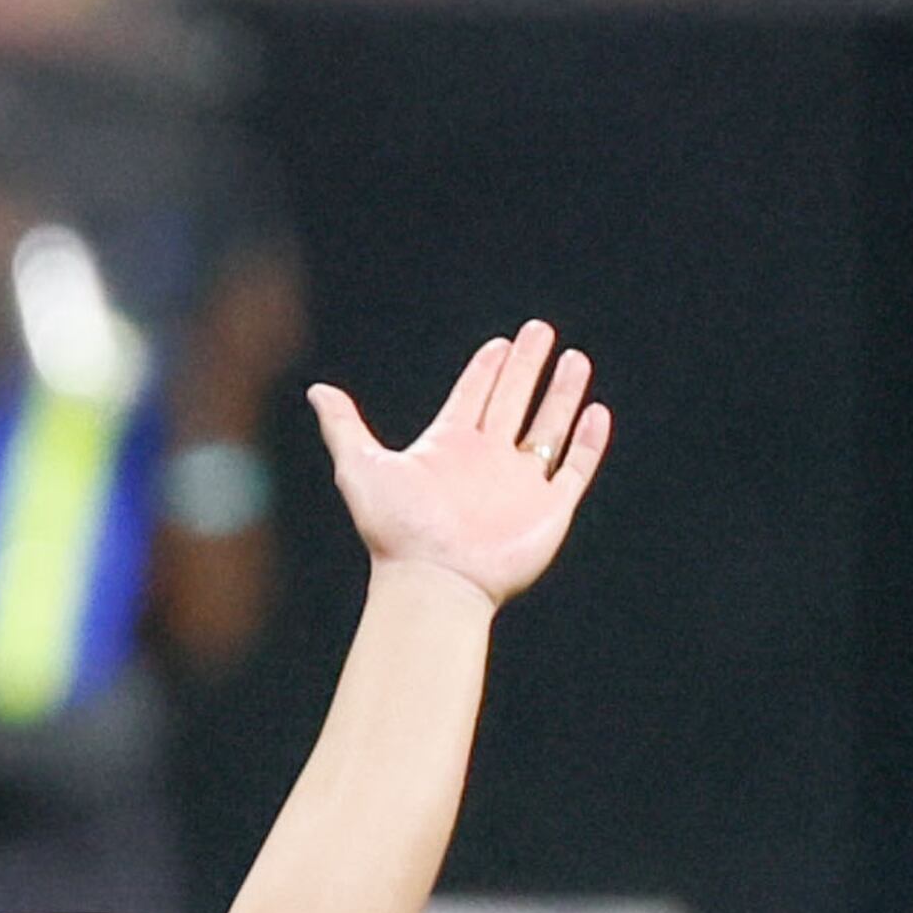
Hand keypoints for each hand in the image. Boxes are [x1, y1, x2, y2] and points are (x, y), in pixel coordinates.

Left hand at [309, 321, 610, 607]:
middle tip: (540, 331)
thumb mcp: (360, 467)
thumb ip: (344, 426)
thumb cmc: (394, 529)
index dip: (486, 370)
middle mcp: (485, 462)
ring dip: (561, 394)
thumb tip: (316, 390)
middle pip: (512, 402)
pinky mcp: (548, 510)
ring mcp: (519, 486)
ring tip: (575, 358)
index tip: (500, 343)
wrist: (432, 581)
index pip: (472, 397)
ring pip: (548, 428)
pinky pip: (574, 468)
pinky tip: (596, 411)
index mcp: (447, 448)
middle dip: (526, 367)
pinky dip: (588, 441)